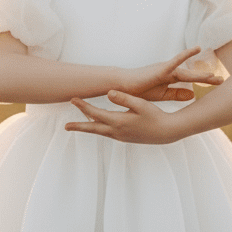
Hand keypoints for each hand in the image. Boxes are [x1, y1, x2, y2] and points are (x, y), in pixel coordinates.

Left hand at [65, 89, 181, 143]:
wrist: (167, 132)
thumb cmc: (155, 116)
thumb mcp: (141, 104)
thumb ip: (124, 98)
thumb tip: (108, 93)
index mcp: (118, 122)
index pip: (95, 114)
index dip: (83, 106)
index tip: (72, 100)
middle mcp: (116, 131)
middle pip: (93, 128)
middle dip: (79, 126)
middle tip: (65, 127)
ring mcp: (120, 136)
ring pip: (100, 131)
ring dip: (88, 127)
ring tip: (77, 125)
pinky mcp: (125, 138)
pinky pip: (107, 133)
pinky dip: (99, 128)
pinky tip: (98, 125)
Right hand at [118, 47, 221, 101]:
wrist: (122, 88)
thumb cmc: (139, 91)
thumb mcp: (161, 95)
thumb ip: (176, 94)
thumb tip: (194, 94)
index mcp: (170, 79)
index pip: (190, 81)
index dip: (204, 82)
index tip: (219, 84)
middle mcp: (170, 72)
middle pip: (192, 75)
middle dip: (207, 78)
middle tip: (223, 81)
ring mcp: (165, 69)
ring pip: (186, 71)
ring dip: (200, 74)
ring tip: (214, 76)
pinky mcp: (160, 69)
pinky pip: (175, 61)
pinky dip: (186, 55)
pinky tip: (197, 48)